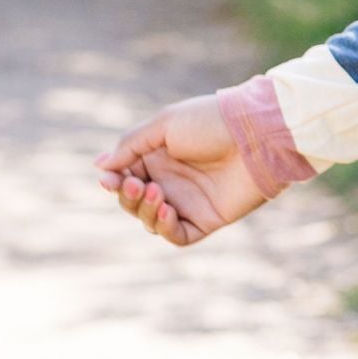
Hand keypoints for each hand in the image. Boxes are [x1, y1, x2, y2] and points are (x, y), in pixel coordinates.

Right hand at [96, 93, 269, 246]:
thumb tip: (101, 166)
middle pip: (134, 202)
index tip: (109, 180)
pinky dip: (164, 227)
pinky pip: (177, 235)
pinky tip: (166, 209)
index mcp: (158, 157)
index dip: (114, 182)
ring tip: (154, 192)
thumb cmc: (210, 123)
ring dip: (144, 210)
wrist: (256, 135)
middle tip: (136, 184)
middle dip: (127, 196)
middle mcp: (171, 181)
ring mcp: (188, 202)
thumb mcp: (163, 126)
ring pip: (150, 220)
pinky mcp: (206, 220)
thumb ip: (130, 146)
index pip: (125, 177)